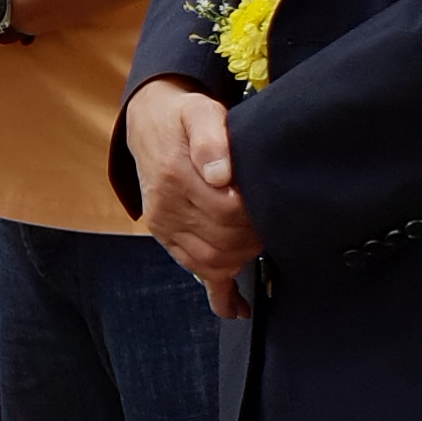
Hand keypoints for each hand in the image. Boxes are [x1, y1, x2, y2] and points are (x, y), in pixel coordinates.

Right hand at [128, 78, 262, 307]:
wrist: (149, 124)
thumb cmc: (183, 117)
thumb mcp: (198, 111)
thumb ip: (211, 138)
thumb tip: (221, 174)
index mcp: (175, 176)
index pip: (228, 211)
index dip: (256, 211)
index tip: (271, 202)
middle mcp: (167, 207)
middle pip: (224, 241)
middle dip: (254, 236)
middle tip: (272, 221)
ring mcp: (166, 227)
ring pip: (212, 263)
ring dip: (242, 259)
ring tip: (258, 242)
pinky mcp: (169, 239)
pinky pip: (196, 272)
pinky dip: (219, 296)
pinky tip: (238, 309)